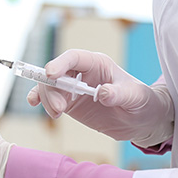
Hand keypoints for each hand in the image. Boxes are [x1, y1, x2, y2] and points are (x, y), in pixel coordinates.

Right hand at [27, 49, 173, 146]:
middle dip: (51, 88)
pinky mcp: (70, 102)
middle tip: (58, 109)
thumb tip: (102, 93)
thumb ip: (120, 94)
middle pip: (56, 72)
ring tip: (57, 114)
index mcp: (98, 64)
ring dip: (47, 98)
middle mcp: (82, 73)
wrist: (141, 120)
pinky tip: (35, 104)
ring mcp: (74, 88)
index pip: (74, 57)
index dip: (60, 63)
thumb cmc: (142, 102)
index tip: (50, 74)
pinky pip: (50, 98)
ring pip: (50, 86)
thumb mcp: (136, 97)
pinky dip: (40, 99)